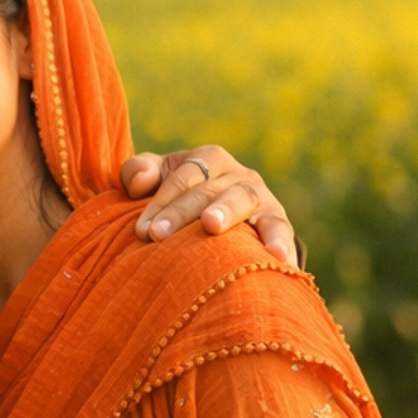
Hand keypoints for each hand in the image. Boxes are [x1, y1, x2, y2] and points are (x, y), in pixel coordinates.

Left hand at [123, 145, 297, 268]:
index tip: (141, 231)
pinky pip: (280, 229)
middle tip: (158, 235)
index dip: (161, 202)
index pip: (183, 177)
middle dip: (181, 212)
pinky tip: (276, 258)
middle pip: (208, 190)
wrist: (225, 220)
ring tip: (211, 225)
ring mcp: (262, 196)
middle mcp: (238, 174)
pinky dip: (279, 242)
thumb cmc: (181, 199)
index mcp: (209, 159)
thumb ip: (139, 172)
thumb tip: (137, 182)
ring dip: (227, 211)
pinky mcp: (278, 222)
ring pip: (243, 199)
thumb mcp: (159, 181)